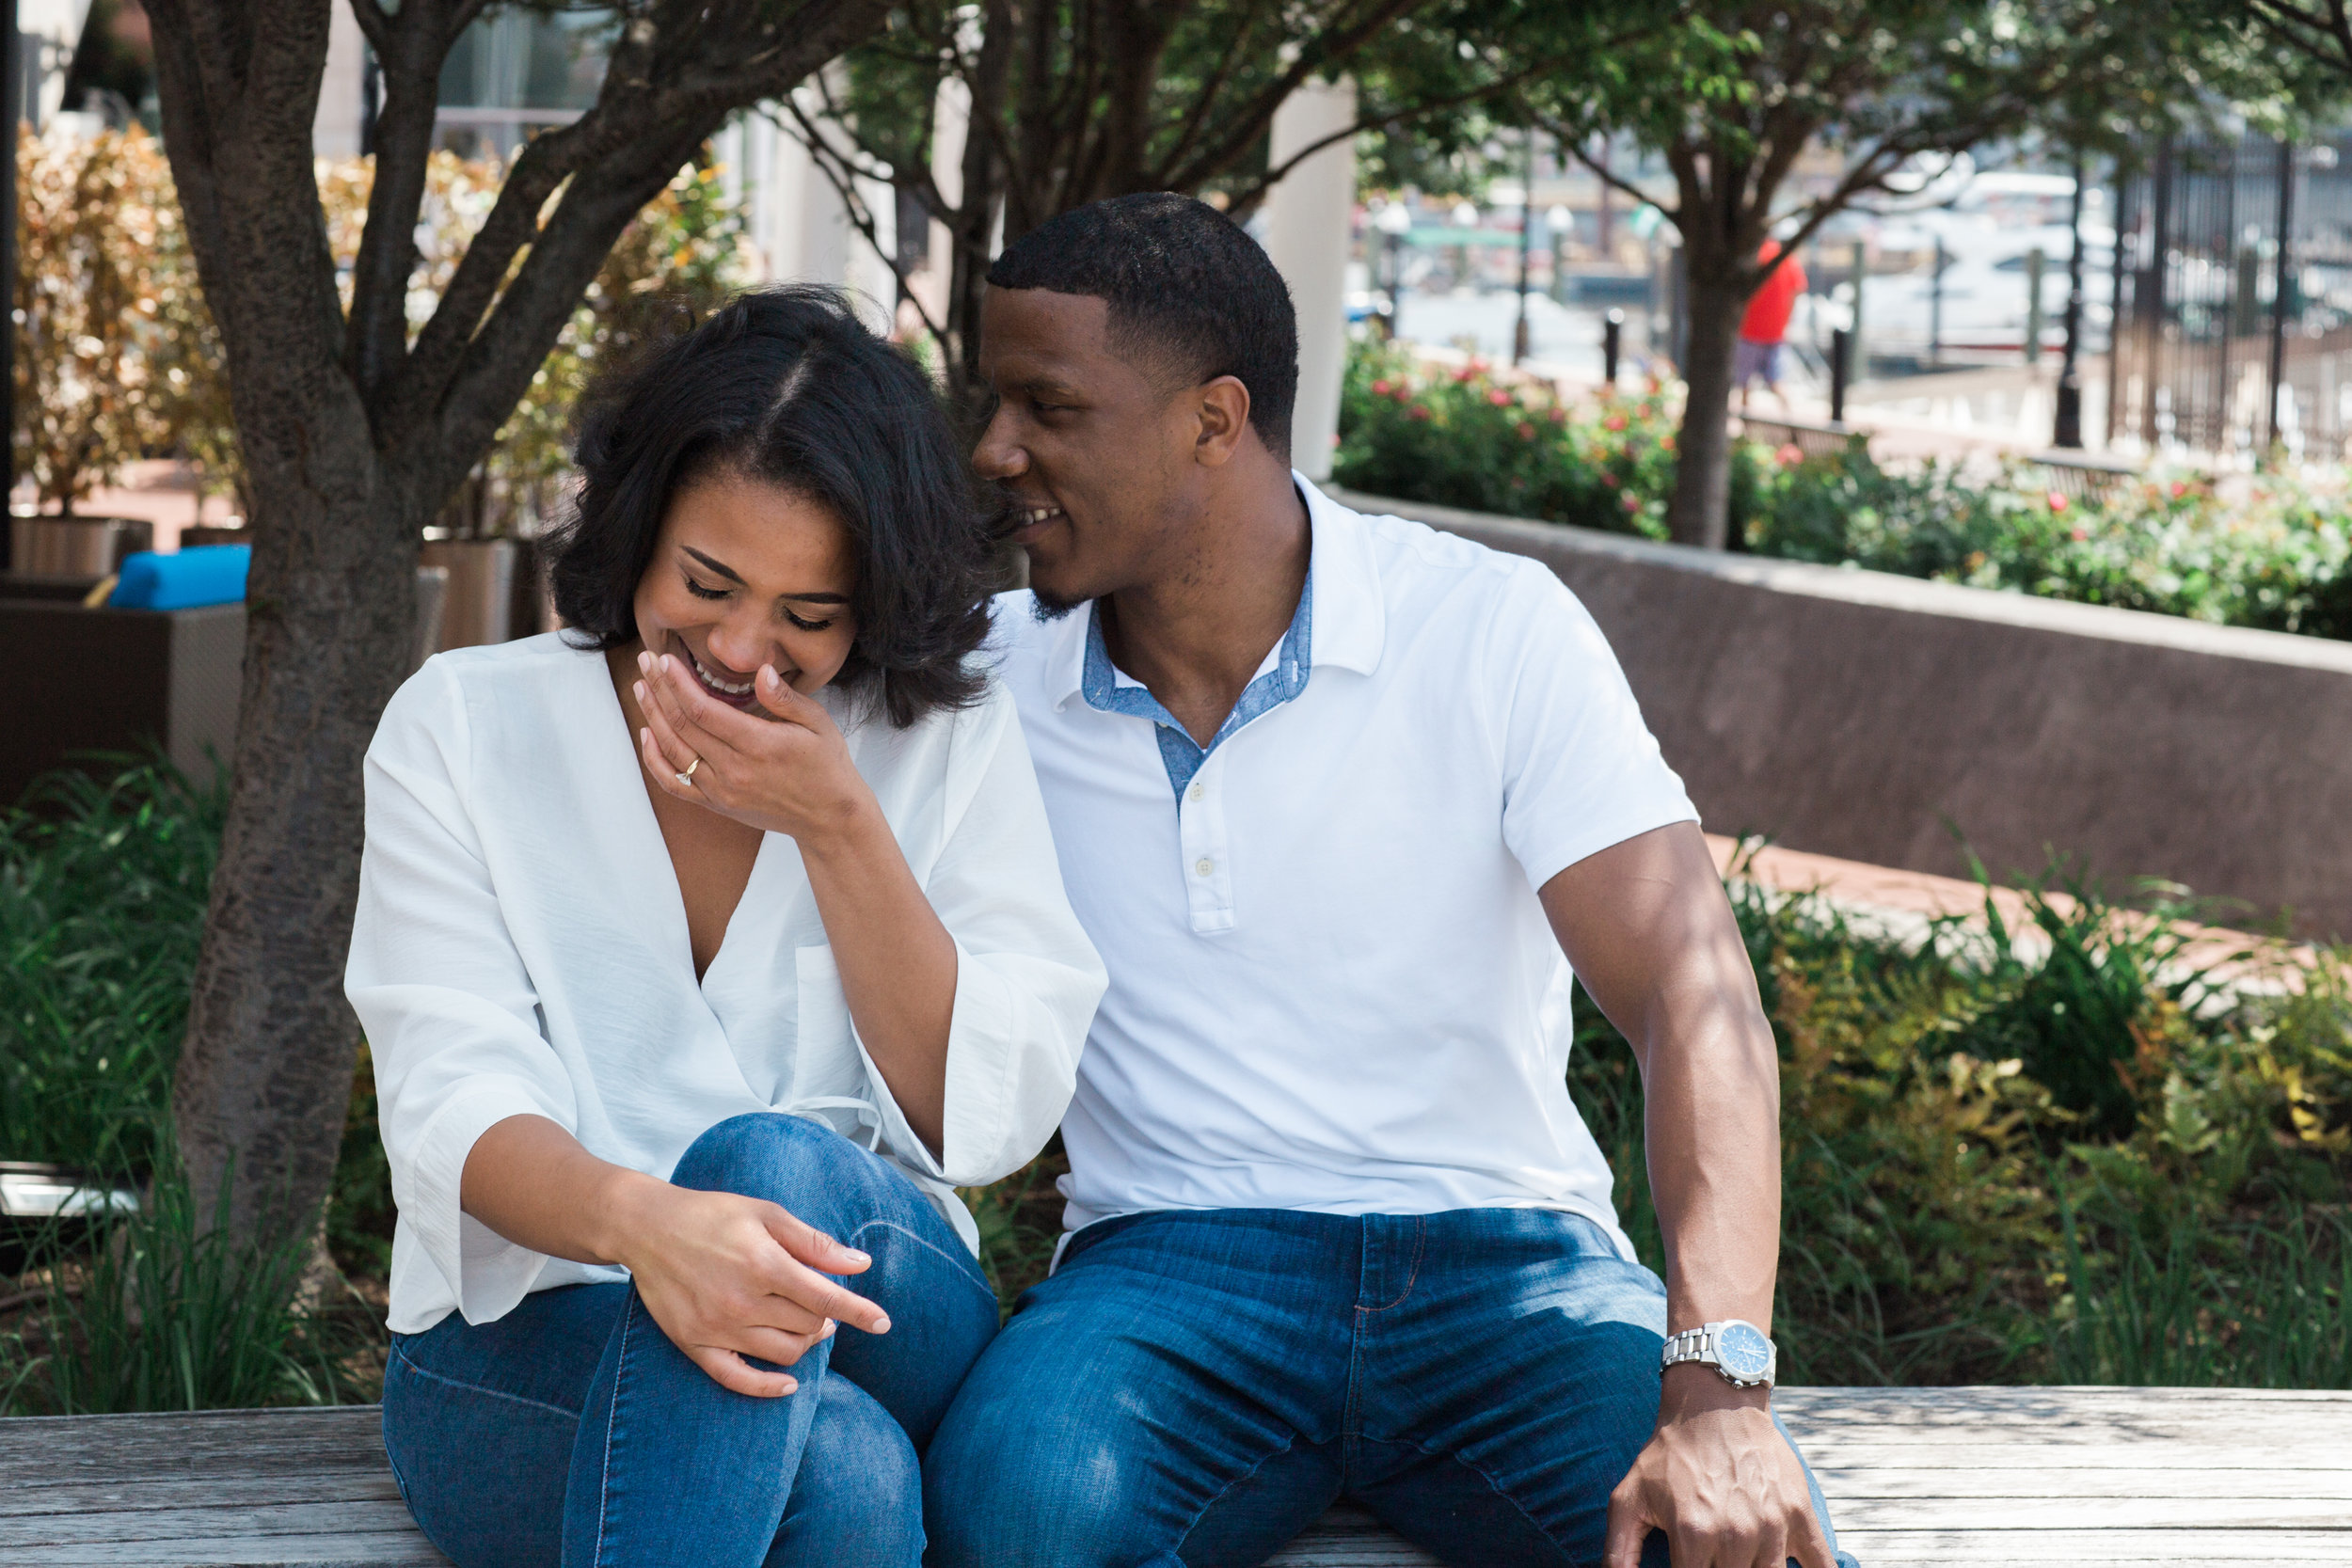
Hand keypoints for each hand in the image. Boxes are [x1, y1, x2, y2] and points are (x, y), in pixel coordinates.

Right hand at [609, 1178, 890, 1397]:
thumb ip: (815, 1243)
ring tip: (806, 1325)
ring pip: (783, 1353)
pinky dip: (766, 1387)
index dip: (860, 1312)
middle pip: (807, 1325)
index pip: (825, 1299)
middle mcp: (742, 1301)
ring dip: (805, 1343)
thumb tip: (860, 1265)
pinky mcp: (693, 1344)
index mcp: (764, 1264)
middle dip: (826, 1317)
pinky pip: (737, 1379)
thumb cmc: (713, 1214)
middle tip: (823, 1304)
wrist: (647, 1227)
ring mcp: (716, 1327)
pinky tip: (789, 1384)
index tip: (884, 1323)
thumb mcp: (767, 1214)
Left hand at [633, 650, 869, 846]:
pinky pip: (674, 783)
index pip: (704, 710)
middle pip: (682, 725)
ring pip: (673, 750)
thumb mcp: (818, 723)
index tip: (665, 660)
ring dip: (652, 717)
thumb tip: (763, 671)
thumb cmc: (826, 765)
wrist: (828, 816)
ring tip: (642, 688)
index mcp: (759, 745)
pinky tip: (646, 734)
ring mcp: (721, 790)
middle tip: (647, 663)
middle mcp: (735, 770)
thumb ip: (787, 698)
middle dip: (660, 689)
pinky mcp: (716, 804)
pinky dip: (654, 760)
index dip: (678, 683)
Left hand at [1605, 1374, 1832, 1567]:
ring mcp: (1773, 1527)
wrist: (1716, 1404)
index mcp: (1692, 1534)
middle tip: (1712, 1560)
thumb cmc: (1669, 1453)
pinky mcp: (1801, 1517)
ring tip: (1738, 1559)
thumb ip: (1618, 1551)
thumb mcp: (1629, 1496)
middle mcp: (1735, 1534)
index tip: (1688, 1567)